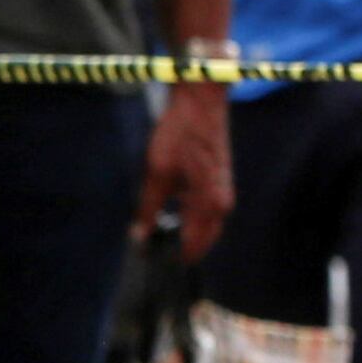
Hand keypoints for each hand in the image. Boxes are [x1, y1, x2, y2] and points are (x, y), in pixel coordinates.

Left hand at [134, 76, 233, 259]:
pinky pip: (205, 213)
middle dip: (177, 250)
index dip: (169, 260)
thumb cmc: (181, 133)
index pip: (191, 249)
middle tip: (148, 251)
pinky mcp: (218, 183)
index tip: (147, 262)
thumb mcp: (157, 172)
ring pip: (203, 228)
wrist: (201, 100)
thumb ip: (148, 209)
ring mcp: (223, 193)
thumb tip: (138, 238)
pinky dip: (189, 219)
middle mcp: (222, 204)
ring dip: (183, 234)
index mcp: (209, 205)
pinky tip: (169, 214)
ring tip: (155, 235)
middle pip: (200, 243)